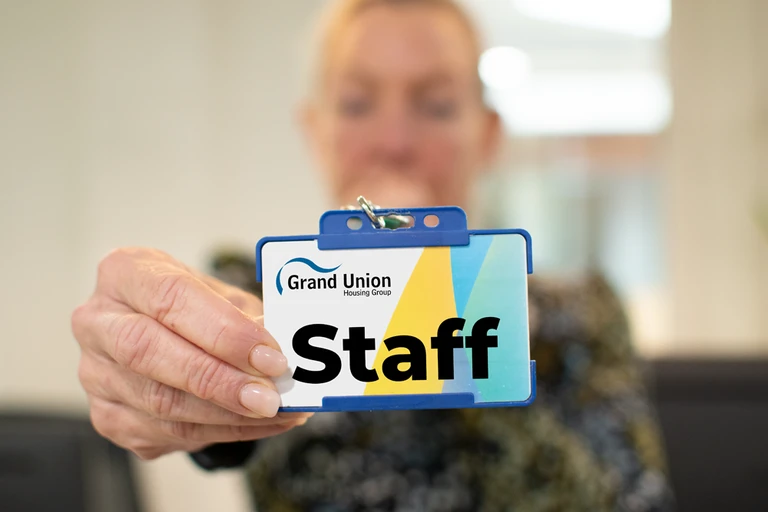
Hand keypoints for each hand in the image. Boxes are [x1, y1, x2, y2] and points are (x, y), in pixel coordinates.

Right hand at [72, 247, 309, 459]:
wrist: (163, 330)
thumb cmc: (194, 306)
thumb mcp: (222, 295)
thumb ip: (249, 316)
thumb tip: (287, 345)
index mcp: (124, 273)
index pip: (170, 298)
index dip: (224, 331)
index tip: (270, 356)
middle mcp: (97, 322)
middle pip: (149, 353)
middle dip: (219, 380)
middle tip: (269, 396)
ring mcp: (96, 374)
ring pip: (160, 403)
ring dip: (227, 415)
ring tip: (276, 412)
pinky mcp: (109, 416)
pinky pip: (168, 433)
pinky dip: (222, 432)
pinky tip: (257, 424)